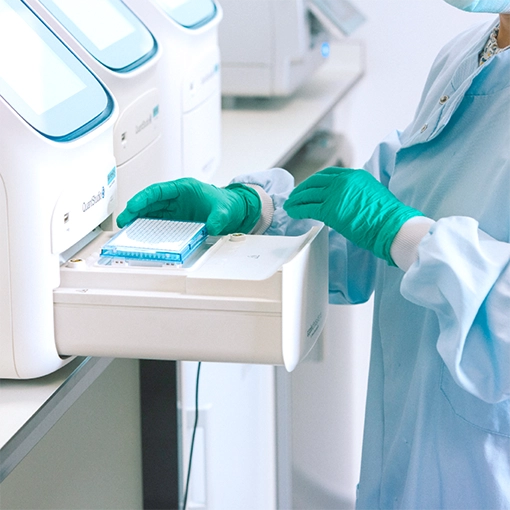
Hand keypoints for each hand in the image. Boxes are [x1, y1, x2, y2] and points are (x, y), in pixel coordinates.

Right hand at [116, 178, 260, 235]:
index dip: (144, 197)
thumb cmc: (226, 204)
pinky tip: (139, 234)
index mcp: (183, 188)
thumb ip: (218, 218)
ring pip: (151, 212)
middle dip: (135, 210)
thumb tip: (211, 226)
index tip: (133, 205)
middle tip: (124, 220)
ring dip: (138, 219)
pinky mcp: (175, 220)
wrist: (233, 211)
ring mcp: (174, 210)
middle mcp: (176, 198)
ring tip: (126, 228)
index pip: (159, 191)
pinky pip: (158, 223)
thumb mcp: (224, 210)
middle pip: (150, 202)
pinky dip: (148, 227)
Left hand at [283, 167, 422, 263]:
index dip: (315, 181)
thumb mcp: (370, 194)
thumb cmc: (386, 217)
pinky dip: (298, 210)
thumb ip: (355, 192)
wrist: (392, 225)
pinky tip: (294, 213)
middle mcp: (343, 180)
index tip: (308, 187)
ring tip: (290, 205)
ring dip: (296, 199)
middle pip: (315, 182)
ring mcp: (336, 194)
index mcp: (354, 175)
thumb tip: (343, 200)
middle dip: (302, 189)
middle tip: (294, 196)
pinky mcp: (330, 209)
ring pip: (309, 194)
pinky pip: (308, 208)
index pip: (328, 174)